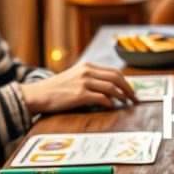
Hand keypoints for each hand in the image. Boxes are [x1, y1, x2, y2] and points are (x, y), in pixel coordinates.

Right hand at [20, 62, 137, 113]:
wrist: (38, 94)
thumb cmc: (57, 89)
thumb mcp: (75, 77)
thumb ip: (91, 79)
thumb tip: (111, 89)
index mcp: (87, 66)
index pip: (114, 71)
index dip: (126, 82)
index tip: (131, 91)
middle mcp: (87, 72)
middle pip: (116, 77)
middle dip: (129, 89)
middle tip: (135, 98)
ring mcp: (83, 82)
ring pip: (111, 87)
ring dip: (122, 96)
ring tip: (126, 103)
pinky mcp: (80, 95)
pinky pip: (102, 98)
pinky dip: (110, 103)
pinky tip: (111, 107)